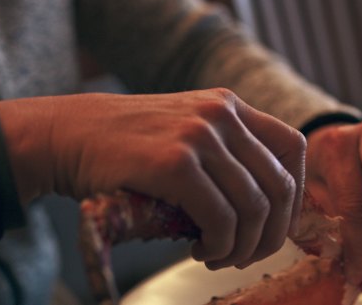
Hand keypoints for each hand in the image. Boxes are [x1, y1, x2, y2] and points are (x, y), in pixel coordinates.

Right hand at [0, 89, 305, 268]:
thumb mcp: (186, 133)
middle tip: (248, 255)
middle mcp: (221, 113)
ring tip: (219, 257)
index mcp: (229, 105)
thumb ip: (226, 157)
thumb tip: (269, 213)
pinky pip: (221, 218)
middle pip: (280, 184)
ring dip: (243, 246)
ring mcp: (199, 135)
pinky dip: (219, 245)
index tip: (278, 225)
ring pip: (254, 207)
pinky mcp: (174, 162)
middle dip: (273, 233)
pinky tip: (201, 249)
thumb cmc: (126, 147)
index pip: (293, 147)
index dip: (296, 194)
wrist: (65, 135)